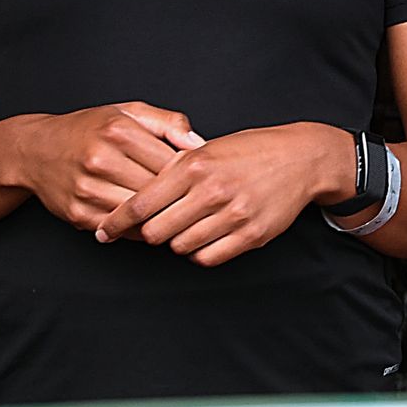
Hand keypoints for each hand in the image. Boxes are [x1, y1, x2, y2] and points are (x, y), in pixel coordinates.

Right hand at [16, 102, 202, 234]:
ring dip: (158, 216)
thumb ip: (168, 123)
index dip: (187, 173)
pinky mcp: (78, 214)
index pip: (171, 162)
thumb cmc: (89, 129)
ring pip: (140, 213)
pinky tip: (145, 219)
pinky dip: (137, 228)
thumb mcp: (128, 112)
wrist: (35, 150)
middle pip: (157, 190)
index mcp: (117, 131)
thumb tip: (198, 143)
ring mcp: (87, 189)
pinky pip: (121, 229)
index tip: (195, 177)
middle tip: (188, 198)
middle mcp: (100, 159)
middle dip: (175, 196)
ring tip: (170, 210)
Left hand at [93, 122, 355, 267]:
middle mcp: (211, 190)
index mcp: (194, 164)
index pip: (140, 203)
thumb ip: (173, 170)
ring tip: (187, 227)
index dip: (116, 222)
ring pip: (181, 247)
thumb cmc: (251, 151)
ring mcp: (233, 214)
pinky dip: (200, 252)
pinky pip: (208, 257)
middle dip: (149, 234)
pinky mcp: (251, 234)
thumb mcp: (207, 149)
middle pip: (156, 232)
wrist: (302, 159)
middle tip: (154, 228)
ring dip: (177, 242)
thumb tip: (136, 197)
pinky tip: (206, 236)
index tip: (104, 232)